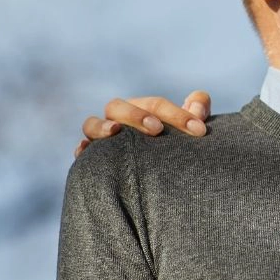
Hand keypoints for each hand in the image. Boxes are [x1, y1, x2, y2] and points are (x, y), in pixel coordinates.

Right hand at [75, 91, 211, 156]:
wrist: (163, 174)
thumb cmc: (178, 144)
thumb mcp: (193, 126)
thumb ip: (199, 109)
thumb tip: (197, 110)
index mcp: (142, 108)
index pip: (156, 105)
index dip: (178, 115)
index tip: (199, 130)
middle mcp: (119, 120)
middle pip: (117, 107)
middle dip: (136, 114)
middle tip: (158, 129)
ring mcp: (103, 138)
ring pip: (91, 124)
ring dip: (101, 126)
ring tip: (114, 132)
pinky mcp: (93, 158)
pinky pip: (81, 151)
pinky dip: (82, 149)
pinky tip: (85, 151)